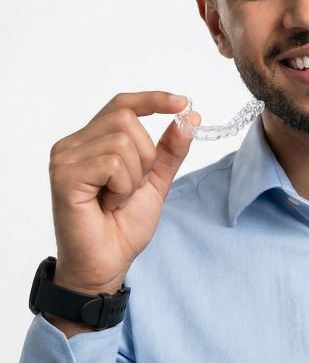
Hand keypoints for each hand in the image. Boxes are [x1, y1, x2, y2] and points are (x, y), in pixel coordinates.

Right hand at [47, 92, 195, 332]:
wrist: (108, 262)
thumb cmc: (123, 225)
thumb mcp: (156, 180)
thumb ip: (170, 149)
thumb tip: (190, 116)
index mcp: (91, 141)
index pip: (121, 104)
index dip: (152, 99)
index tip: (182, 102)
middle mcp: (72, 145)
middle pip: (127, 118)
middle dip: (146, 155)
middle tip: (132, 186)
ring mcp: (65, 159)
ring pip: (123, 141)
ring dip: (134, 176)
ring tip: (117, 198)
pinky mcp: (64, 176)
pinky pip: (113, 163)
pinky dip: (123, 187)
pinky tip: (108, 205)